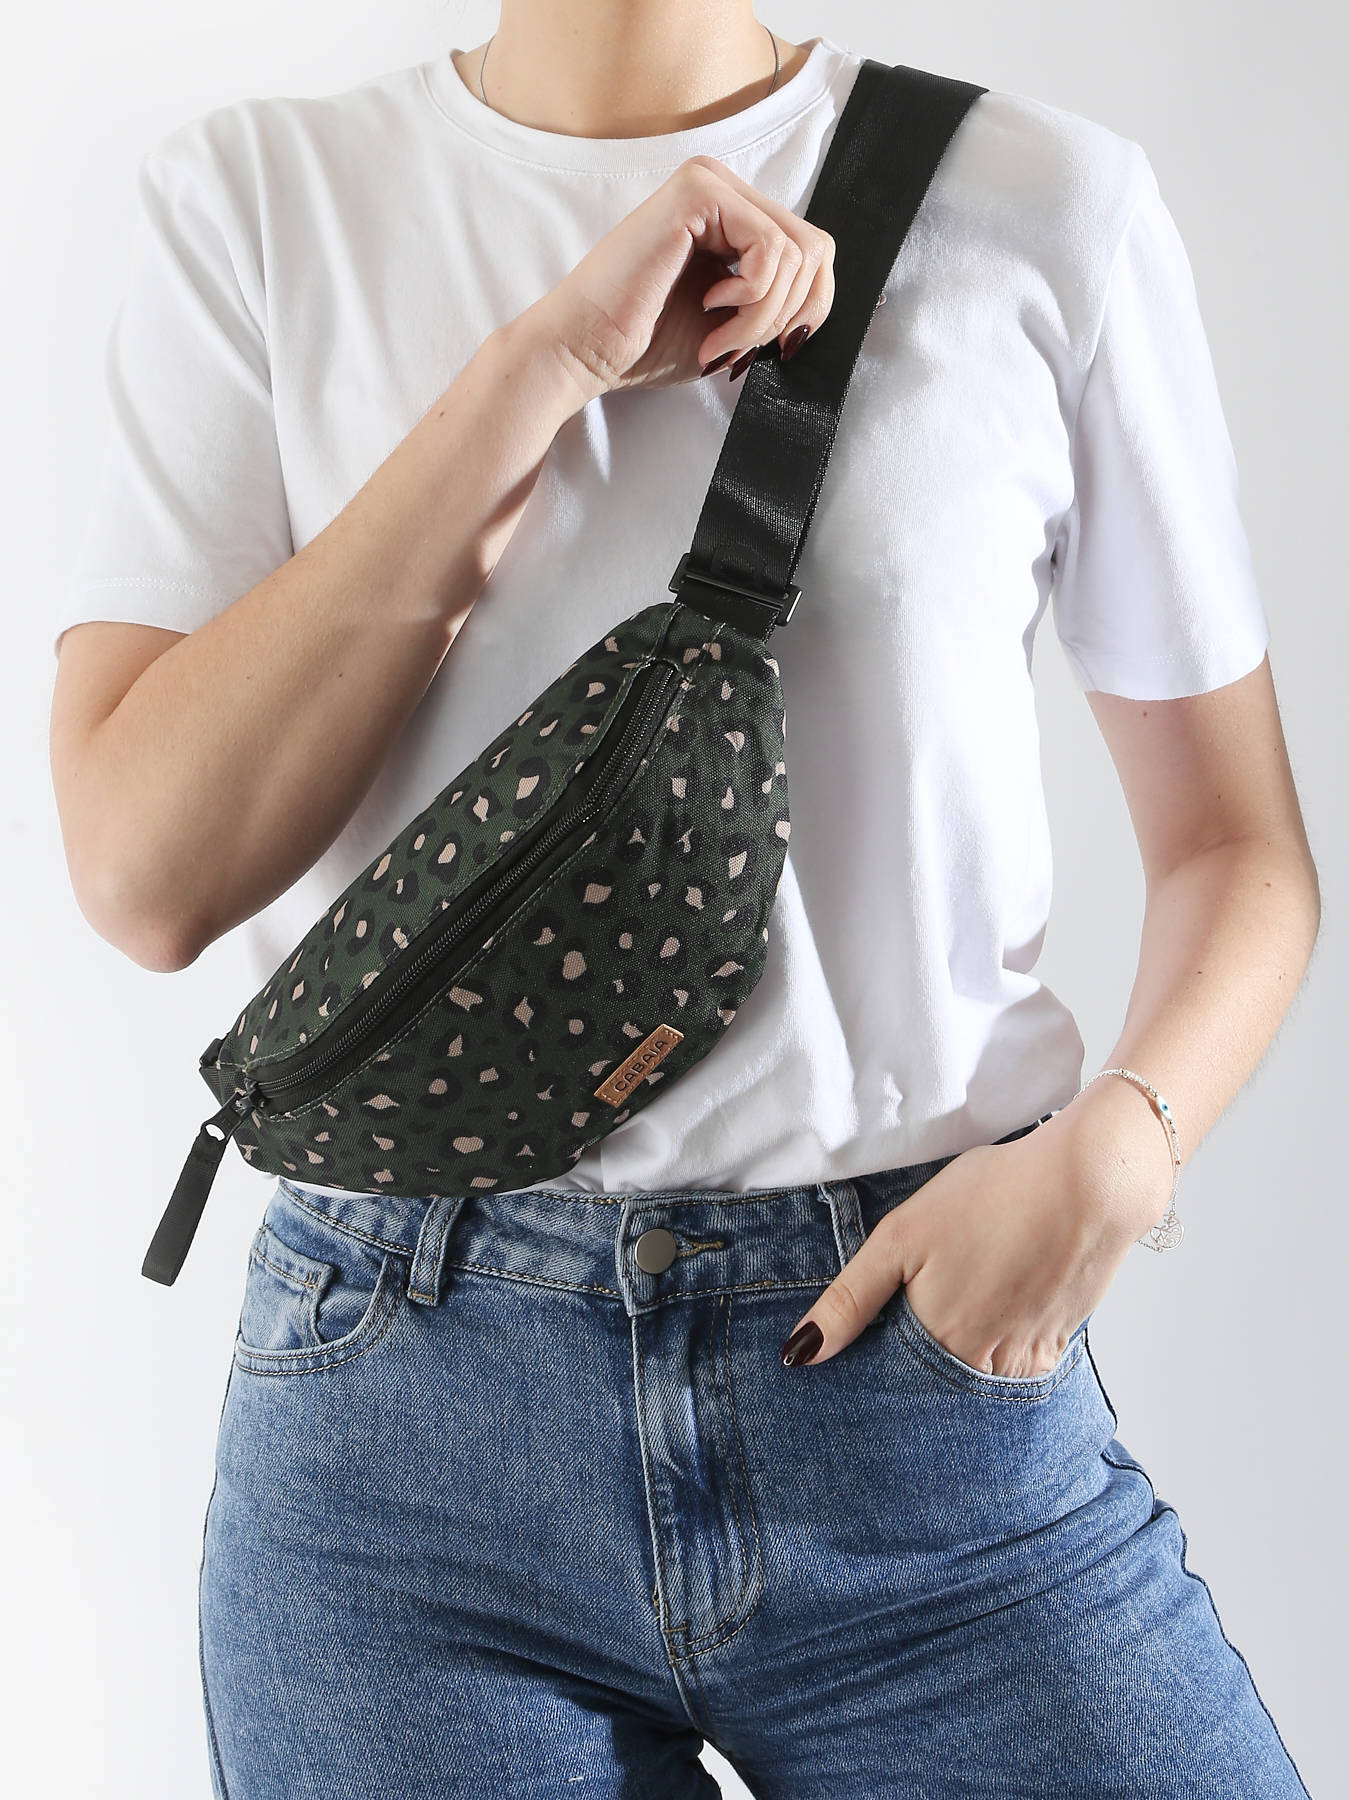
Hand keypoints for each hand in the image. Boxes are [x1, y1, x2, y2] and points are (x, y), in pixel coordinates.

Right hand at [519, 155, 835, 404]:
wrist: (586, 351)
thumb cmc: (646, 344)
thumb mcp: (734, 325)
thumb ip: (776, 304)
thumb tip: (822, 309)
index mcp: (733, 216)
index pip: (813, 251)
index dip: (810, 309)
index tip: (774, 352)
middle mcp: (724, 188)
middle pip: (815, 248)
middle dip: (788, 315)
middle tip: (741, 350)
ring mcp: (710, 183)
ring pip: (797, 252)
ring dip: (763, 316)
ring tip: (719, 340)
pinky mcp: (698, 192)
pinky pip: (770, 247)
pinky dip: (751, 297)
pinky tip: (710, 308)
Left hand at [781, 1088, 1177, 1372]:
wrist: (1090, 1184)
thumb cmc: (993, 1197)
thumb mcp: (901, 1238)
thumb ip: (850, 1300)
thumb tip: (799, 1356)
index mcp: (937, 1343)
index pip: (889, 1382)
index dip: (872, 1364)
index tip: (866, 1343)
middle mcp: (983, 1367)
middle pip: (932, 1385)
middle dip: (914, 1366)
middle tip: (921, 1304)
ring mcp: (1025, 1362)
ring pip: (973, 1378)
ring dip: (956, 1358)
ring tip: (958, 1300)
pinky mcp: (1055, 1345)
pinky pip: (1013, 1366)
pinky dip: (996, 1347)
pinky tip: (995, 1301)